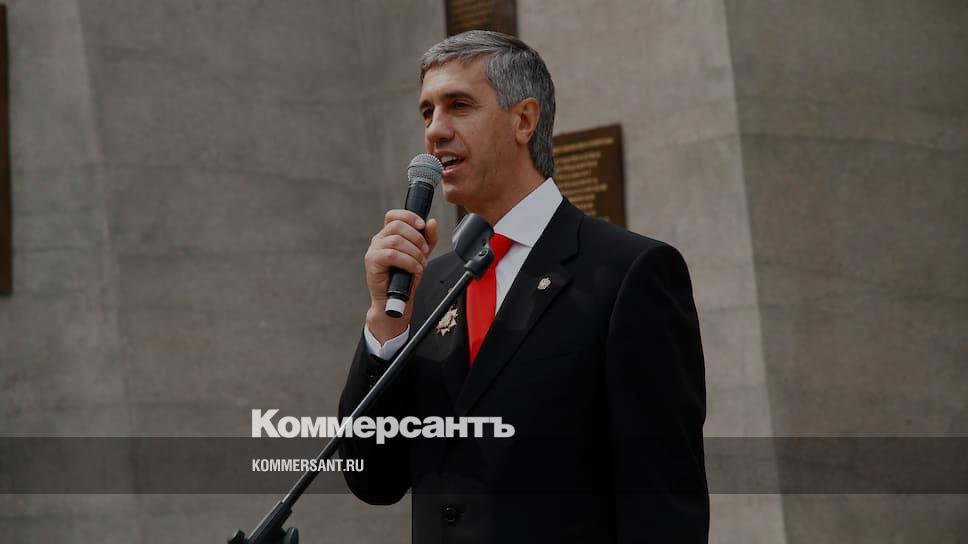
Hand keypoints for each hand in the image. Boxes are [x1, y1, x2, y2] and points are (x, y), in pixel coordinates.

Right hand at [364, 210, 437, 342]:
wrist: (397, 300)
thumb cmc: (406, 278)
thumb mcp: (421, 255)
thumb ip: (428, 239)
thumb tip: (431, 222)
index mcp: (388, 235)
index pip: (394, 215)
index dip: (409, 216)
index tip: (422, 225)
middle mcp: (379, 239)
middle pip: (397, 226)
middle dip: (417, 238)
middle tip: (425, 252)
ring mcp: (373, 249)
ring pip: (396, 240)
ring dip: (414, 252)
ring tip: (420, 264)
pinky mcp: (372, 261)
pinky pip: (392, 255)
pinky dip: (408, 261)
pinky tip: (414, 269)